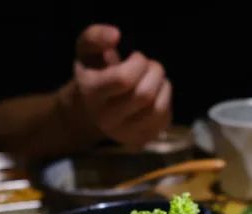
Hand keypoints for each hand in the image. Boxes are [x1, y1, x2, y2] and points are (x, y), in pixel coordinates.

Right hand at [70, 24, 171, 146]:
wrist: (90, 109)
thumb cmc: (93, 73)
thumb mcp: (86, 51)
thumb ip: (95, 37)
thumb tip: (116, 35)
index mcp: (92, 93)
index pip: (124, 79)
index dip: (137, 63)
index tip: (135, 57)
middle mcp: (107, 118)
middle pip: (144, 94)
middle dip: (154, 72)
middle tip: (149, 65)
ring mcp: (124, 133)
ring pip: (157, 109)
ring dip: (163, 86)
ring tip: (154, 78)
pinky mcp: (141, 140)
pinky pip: (164, 119)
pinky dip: (165, 101)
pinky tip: (155, 94)